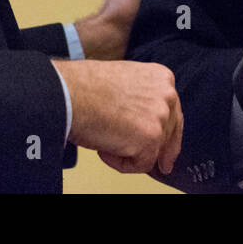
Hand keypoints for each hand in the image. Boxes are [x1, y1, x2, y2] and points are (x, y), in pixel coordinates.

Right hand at [51, 58, 182, 173]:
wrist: (69, 93)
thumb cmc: (85, 88)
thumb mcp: (125, 81)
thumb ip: (142, 98)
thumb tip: (145, 122)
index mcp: (162, 77)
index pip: (173, 112)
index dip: (167, 134)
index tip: (168, 152)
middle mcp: (167, 94)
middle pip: (169, 133)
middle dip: (158, 149)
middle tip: (162, 165)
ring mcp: (161, 116)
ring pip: (154, 150)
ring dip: (130, 151)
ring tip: (105, 139)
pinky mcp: (152, 138)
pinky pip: (141, 165)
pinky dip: (120, 163)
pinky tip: (104, 148)